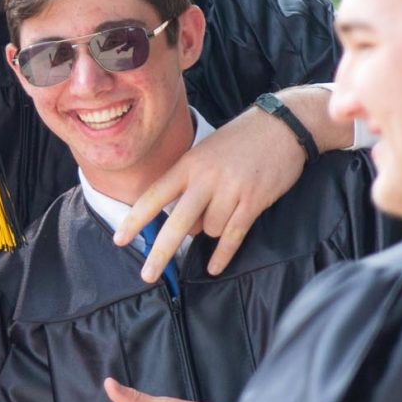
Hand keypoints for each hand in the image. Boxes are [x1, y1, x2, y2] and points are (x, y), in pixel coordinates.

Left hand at [112, 102, 309, 281]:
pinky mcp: (254, 201)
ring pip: (209, 230)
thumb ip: (189, 183)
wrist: (282, 126)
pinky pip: (233, 235)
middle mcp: (205, 178)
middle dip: (160, 252)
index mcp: (189, 165)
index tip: (120, 240)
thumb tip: (181, 225)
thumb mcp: (205, 153)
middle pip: (177, 222)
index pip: (155, 195)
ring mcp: (230, 189)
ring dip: (212, 231)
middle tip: (147, 276)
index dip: (136, 220)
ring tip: (227, 208)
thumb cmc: (240, 142)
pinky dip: (223, 254)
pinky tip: (214, 268)